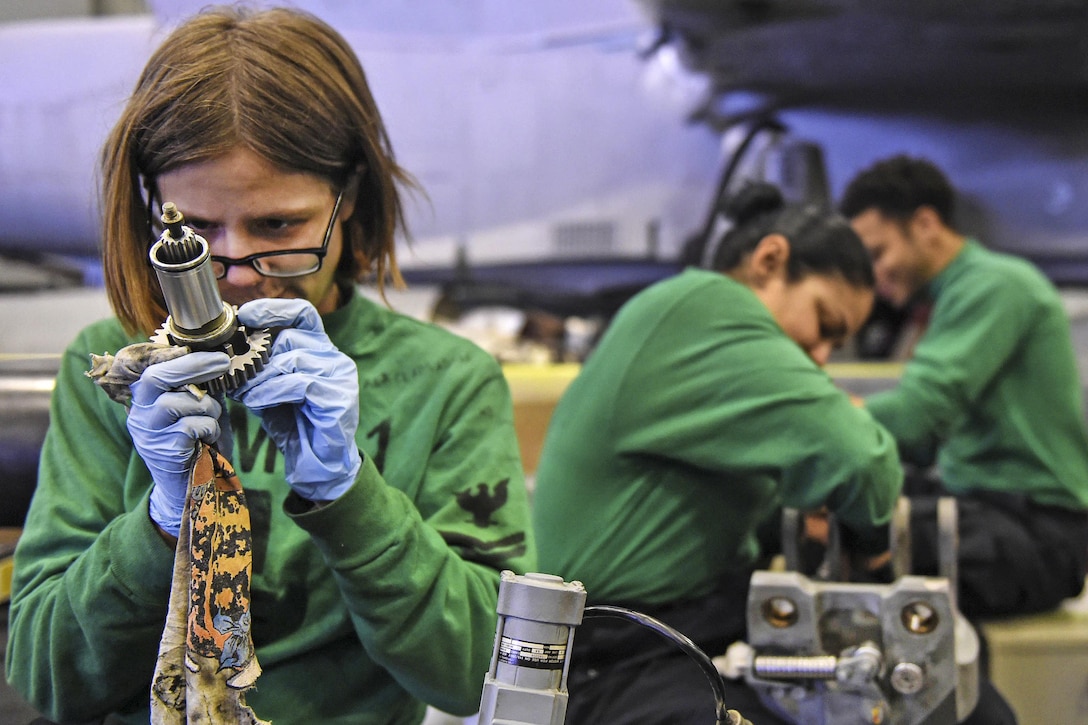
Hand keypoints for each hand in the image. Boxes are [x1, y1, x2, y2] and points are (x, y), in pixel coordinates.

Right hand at [127, 351, 232, 537]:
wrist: (189, 489)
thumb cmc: (196, 443)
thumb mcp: (195, 410)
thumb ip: (197, 388)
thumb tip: (217, 361)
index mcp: (143, 400)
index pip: (151, 368)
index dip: (175, 355)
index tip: (203, 348)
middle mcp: (139, 414)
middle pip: (158, 378)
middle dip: (193, 366)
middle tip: (222, 362)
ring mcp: (149, 433)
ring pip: (182, 403)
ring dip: (209, 409)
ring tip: (212, 423)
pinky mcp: (164, 450)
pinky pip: (194, 426)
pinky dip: (210, 429)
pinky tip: (208, 440)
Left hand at [233, 299, 361, 502]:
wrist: (316, 464)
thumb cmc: (293, 423)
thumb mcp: (269, 387)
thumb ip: (257, 366)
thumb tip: (224, 347)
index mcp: (320, 349)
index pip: (302, 313)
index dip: (273, 310)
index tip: (243, 316)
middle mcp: (335, 358)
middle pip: (293, 336)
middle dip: (257, 353)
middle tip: (233, 370)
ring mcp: (341, 377)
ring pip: (294, 359)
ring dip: (260, 376)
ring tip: (243, 391)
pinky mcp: (340, 399)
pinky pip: (301, 384)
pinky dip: (272, 391)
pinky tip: (257, 401)